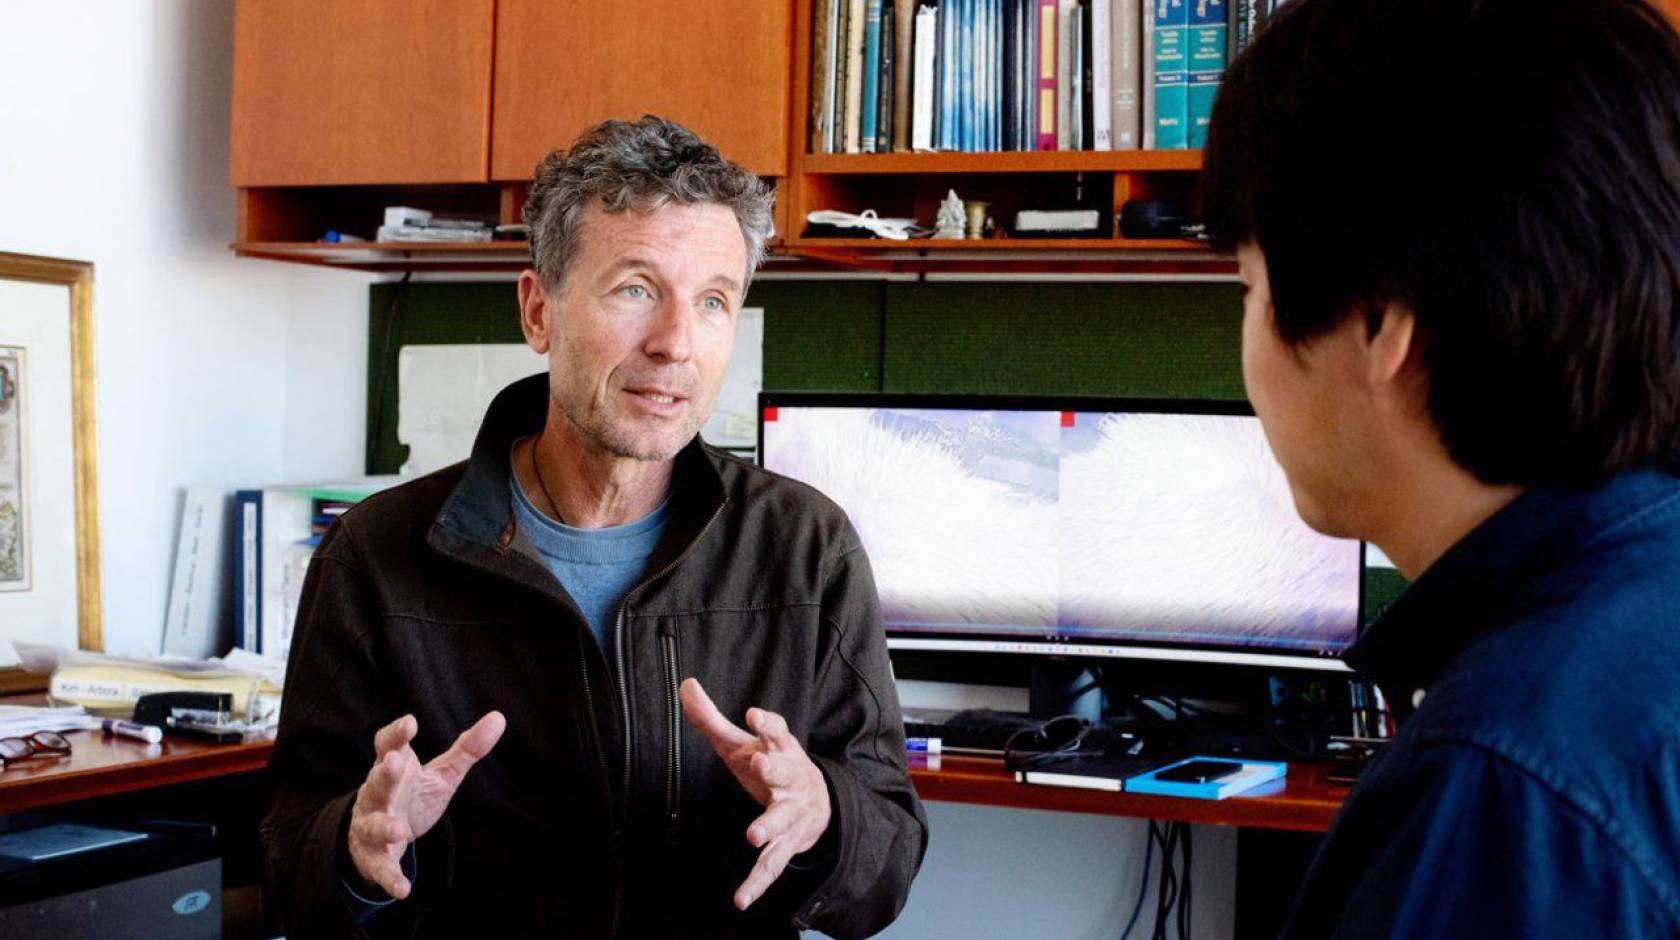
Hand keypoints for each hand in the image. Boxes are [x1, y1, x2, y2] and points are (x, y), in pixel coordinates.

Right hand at [346, 711, 505, 898]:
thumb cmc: (411, 795)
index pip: (387, 745)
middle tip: (395, 762)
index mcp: (392, 768)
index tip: (410, 723)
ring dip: (384, 826)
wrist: (379, 835)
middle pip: (378, 782)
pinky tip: (403, 890)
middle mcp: (377, 794)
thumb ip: (467, 748)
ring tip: (398, 830)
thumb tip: (498, 718)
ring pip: (373, 824)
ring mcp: (371, 824)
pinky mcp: (374, 856)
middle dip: (385, 774)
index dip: (396, 734)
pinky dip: (389, 878)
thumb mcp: (441, 773)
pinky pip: (381, 867)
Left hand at [680, 678, 831, 910]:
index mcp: (781, 751)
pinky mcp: (786, 844)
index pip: (777, 732)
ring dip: (768, 826)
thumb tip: (684, 685)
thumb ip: (712, 718)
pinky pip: (772, 865)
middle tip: (759, 763)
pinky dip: (757, 883)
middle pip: (783, 772)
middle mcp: (790, 780)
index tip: (754, 715)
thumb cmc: (772, 767)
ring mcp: (790, 814)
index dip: (767, 724)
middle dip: (772, 769)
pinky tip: (741, 899)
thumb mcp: (743, 743)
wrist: (818, 803)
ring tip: (752, 835)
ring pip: (781, 820)